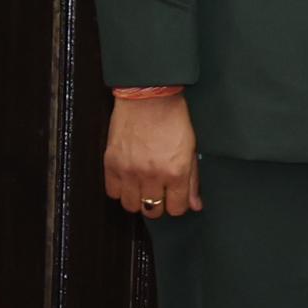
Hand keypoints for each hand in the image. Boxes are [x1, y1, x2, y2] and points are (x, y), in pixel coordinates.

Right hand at [105, 90, 202, 218]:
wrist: (148, 96)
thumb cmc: (172, 118)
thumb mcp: (191, 149)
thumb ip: (192, 180)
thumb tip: (195, 205)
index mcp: (175, 172)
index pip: (176, 209)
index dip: (176, 204)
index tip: (174, 197)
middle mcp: (152, 175)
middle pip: (153, 211)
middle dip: (158, 204)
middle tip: (158, 191)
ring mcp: (129, 171)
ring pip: (131, 206)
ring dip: (138, 199)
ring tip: (142, 186)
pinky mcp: (112, 163)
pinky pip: (112, 192)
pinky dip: (120, 189)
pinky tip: (128, 179)